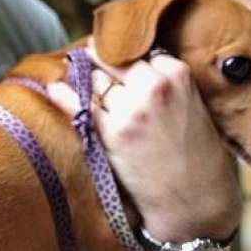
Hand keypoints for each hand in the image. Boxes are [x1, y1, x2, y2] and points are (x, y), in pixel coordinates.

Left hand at [47, 41, 239, 240]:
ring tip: (74, 79)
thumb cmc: (193, 152)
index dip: (121, 59)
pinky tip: (56, 89)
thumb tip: (121, 61)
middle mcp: (154, 87)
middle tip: (86, 63)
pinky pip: (80, 106)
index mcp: (177, 74)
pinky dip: (64, 96)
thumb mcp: (189, 104)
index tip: (109, 59)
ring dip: (85, 82)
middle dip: (99, 64)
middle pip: (112, 61)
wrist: (195, 198)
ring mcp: (132, 110)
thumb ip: (162, 81)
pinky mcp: (113, 134)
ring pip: (96, 81)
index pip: (137, 52)